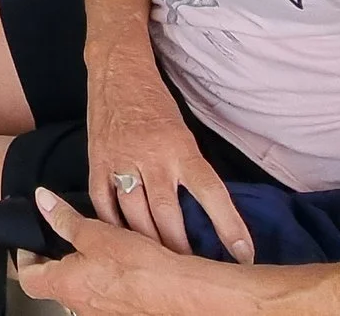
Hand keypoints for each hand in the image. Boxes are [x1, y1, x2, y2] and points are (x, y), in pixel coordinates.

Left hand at [14, 189, 176, 314]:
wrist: (177, 292)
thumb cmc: (138, 267)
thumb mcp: (96, 233)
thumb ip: (65, 219)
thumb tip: (43, 201)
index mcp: (63, 285)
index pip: (28, 278)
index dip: (26, 258)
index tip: (31, 243)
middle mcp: (78, 305)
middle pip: (53, 285)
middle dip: (55, 263)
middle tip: (61, 242)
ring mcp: (100, 313)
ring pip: (79, 290)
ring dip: (80, 271)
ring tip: (92, 250)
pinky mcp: (121, 312)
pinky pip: (103, 296)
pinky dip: (103, 280)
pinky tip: (118, 266)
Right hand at [82, 58, 253, 260]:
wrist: (117, 70)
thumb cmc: (156, 102)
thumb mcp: (183, 132)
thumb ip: (189, 169)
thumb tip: (203, 211)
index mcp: (180, 147)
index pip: (211, 193)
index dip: (229, 226)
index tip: (243, 254)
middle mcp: (152, 157)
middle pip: (167, 215)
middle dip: (180, 248)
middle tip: (192, 270)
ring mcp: (120, 161)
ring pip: (134, 216)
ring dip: (149, 245)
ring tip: (161, 266)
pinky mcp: (97, 163)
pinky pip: (102, 205)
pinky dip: (112, 227)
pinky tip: (122, 243)